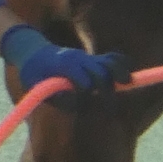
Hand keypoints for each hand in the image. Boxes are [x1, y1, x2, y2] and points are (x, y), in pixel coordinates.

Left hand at [17, 38, 131, 101]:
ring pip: (110, 62)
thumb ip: (55, 97)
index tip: (85, 106)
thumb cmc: (34, 73)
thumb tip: (75, 105)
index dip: (86, 95)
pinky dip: (121, 64)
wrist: (34, 53)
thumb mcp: (36, 86)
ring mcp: (87, 57)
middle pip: (101, 72)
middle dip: (106, 90)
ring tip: (128, 84)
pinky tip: (128, 76)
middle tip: (109, 108)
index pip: (83, 81)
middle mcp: (79, 58)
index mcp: (64, 64)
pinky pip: (112, 59)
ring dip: (120, 74)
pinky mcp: (92, 59)